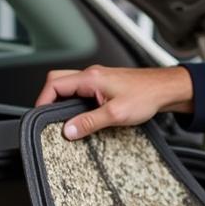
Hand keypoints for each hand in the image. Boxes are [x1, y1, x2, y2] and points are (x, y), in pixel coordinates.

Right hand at [34, 65, 193, 139]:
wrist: (165, 89)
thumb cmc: (146, 95)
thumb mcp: (115, 114)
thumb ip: (89, 122)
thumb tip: (68, 130)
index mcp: (91, 77)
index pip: (54, 84)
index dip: (42, 101)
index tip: (40, 117)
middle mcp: (92, 74)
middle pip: (57, 81)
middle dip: (48, 99)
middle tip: (47, 118)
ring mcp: (97, 79)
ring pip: (68, 85)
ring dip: (62, 101)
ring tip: (63, 118)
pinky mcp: (104, 85)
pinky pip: (80, 90)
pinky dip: (74, 101)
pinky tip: (81, 114)